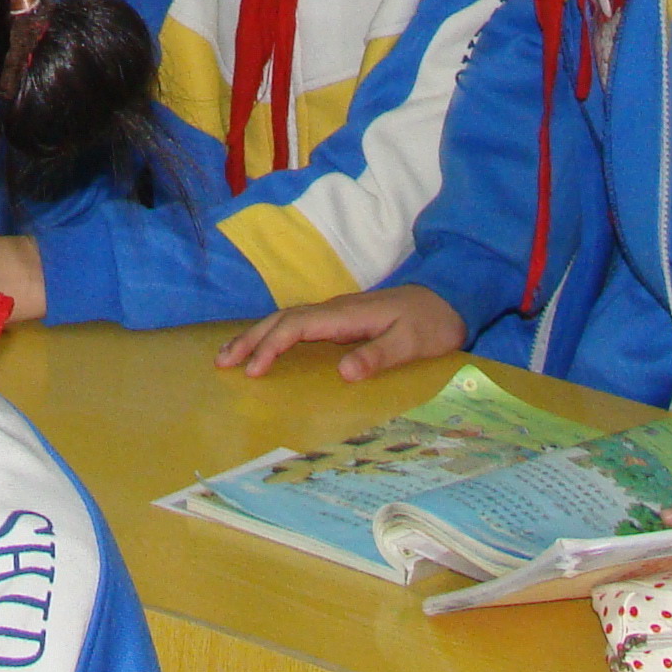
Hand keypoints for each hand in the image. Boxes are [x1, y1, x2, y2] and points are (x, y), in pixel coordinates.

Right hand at [219, 284, 465, 381]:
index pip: (297, 326)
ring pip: (286, 320)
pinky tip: (265, 348)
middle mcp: (335, 310)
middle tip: (222, 362)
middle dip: (250, 339)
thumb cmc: (431, 323)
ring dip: (257, 336)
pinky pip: (297, 326)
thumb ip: (378, 356)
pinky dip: (274, 336)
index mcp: (346, 314)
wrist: (449, 298)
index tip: (253, 371)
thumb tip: (343, 372)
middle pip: (282, 319)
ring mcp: (336, 313)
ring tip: (230, 356)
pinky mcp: (340, 320)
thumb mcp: (412, 343)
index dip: (272, 347)